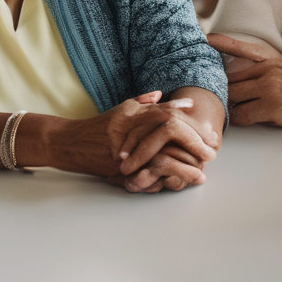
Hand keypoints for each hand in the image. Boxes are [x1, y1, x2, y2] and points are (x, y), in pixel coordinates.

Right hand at [37, 92, 218, 183]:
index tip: (201, 122)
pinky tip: (178, 185)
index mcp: (131, 116)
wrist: (71, 144)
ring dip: (183, 168)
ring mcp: (126, 152)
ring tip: (200, 174)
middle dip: (192, 143)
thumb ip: (142, 103)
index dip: (181, 115)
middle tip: (210, 151)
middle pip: (167, 136)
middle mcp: (129, 132)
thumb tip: (163, 96)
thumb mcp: (121, 110)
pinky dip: (163, 181)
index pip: (162, 113)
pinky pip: (146, 177)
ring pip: (160, 159)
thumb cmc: (99, 126)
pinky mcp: (120, 170)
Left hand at [208, 33, 281, 128]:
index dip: (222, 44)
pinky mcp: (270, 108)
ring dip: (229, 104)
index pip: (241, 50)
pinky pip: (244, 115)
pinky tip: (238, 119)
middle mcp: (267, 73)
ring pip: (234, 97)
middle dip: (223, 88)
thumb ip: (269, 66)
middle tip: (215, 93)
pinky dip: (238, 118)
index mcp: (270, 61)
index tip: (208, 39)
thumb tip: (251, 68)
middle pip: (232, 79)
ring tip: (226, 108)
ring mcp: (268, 90)